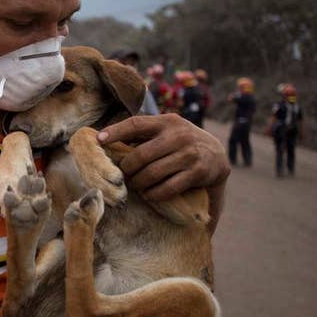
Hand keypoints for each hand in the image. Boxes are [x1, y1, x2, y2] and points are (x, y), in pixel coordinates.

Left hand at [98, 113, 229, 204]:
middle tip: (123, 175)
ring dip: (139, 184)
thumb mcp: (167, 131)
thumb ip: (144, 134)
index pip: (136, 123)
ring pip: (152, 173)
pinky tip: (149, 194)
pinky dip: (154, 194)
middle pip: (141, 154)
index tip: (99, 140)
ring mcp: (189, 154)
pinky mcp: (197, 172)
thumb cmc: (181, 144)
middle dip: (127, 168)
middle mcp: (179, 135)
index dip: (116, 131)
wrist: (217, 156)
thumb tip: (105, 140)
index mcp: (167, 121)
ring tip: (135, 186)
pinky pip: (167, 188)